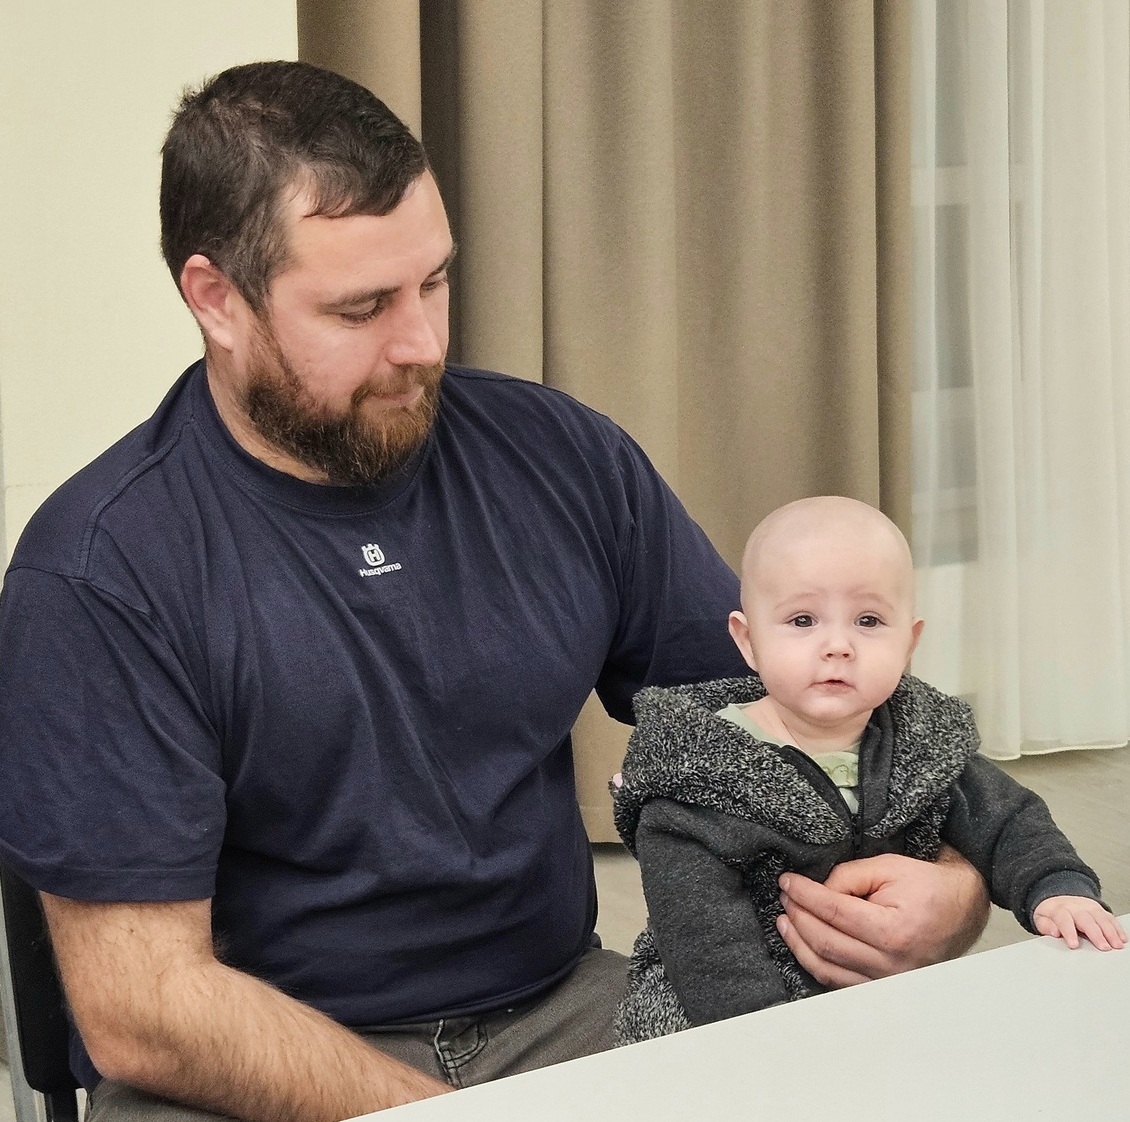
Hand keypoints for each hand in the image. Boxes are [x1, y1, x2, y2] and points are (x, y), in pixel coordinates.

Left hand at [777, 847, 988, 988]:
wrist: (961, 909)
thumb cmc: (927, 885)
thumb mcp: (888, 867)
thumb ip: (849, 876)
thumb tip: (817, 890)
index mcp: (894, 931)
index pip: (834, 912)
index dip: (804, 895)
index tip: (787, 881)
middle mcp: (892, 964)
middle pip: (826, 942)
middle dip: (797, 916)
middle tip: (785, 896)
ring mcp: (888, 981)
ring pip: (827, 968)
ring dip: (798, 943)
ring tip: (784, 920)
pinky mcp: (884, 987)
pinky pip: (840, 982)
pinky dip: (815, 963)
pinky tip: (802, 943)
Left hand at [1032, 896, 1126, 949]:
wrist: (1058, 898)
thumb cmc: (1051, 913)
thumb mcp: (1041, 918)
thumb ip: (1046, 926)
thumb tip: (1053, 932)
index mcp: (1059, 910)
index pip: (1064, 920)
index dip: (1069, 932)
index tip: (1073, 944)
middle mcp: (1076, 907)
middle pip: (1086, 919)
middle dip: (1096, 934)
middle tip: (1103, 947)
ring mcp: (1089, 907)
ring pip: (1101, 918)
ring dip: (1110, 932)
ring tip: (1116, 945)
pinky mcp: (1099, 909)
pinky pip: (1110, 917)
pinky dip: (1117, 927)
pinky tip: (1121, 938)